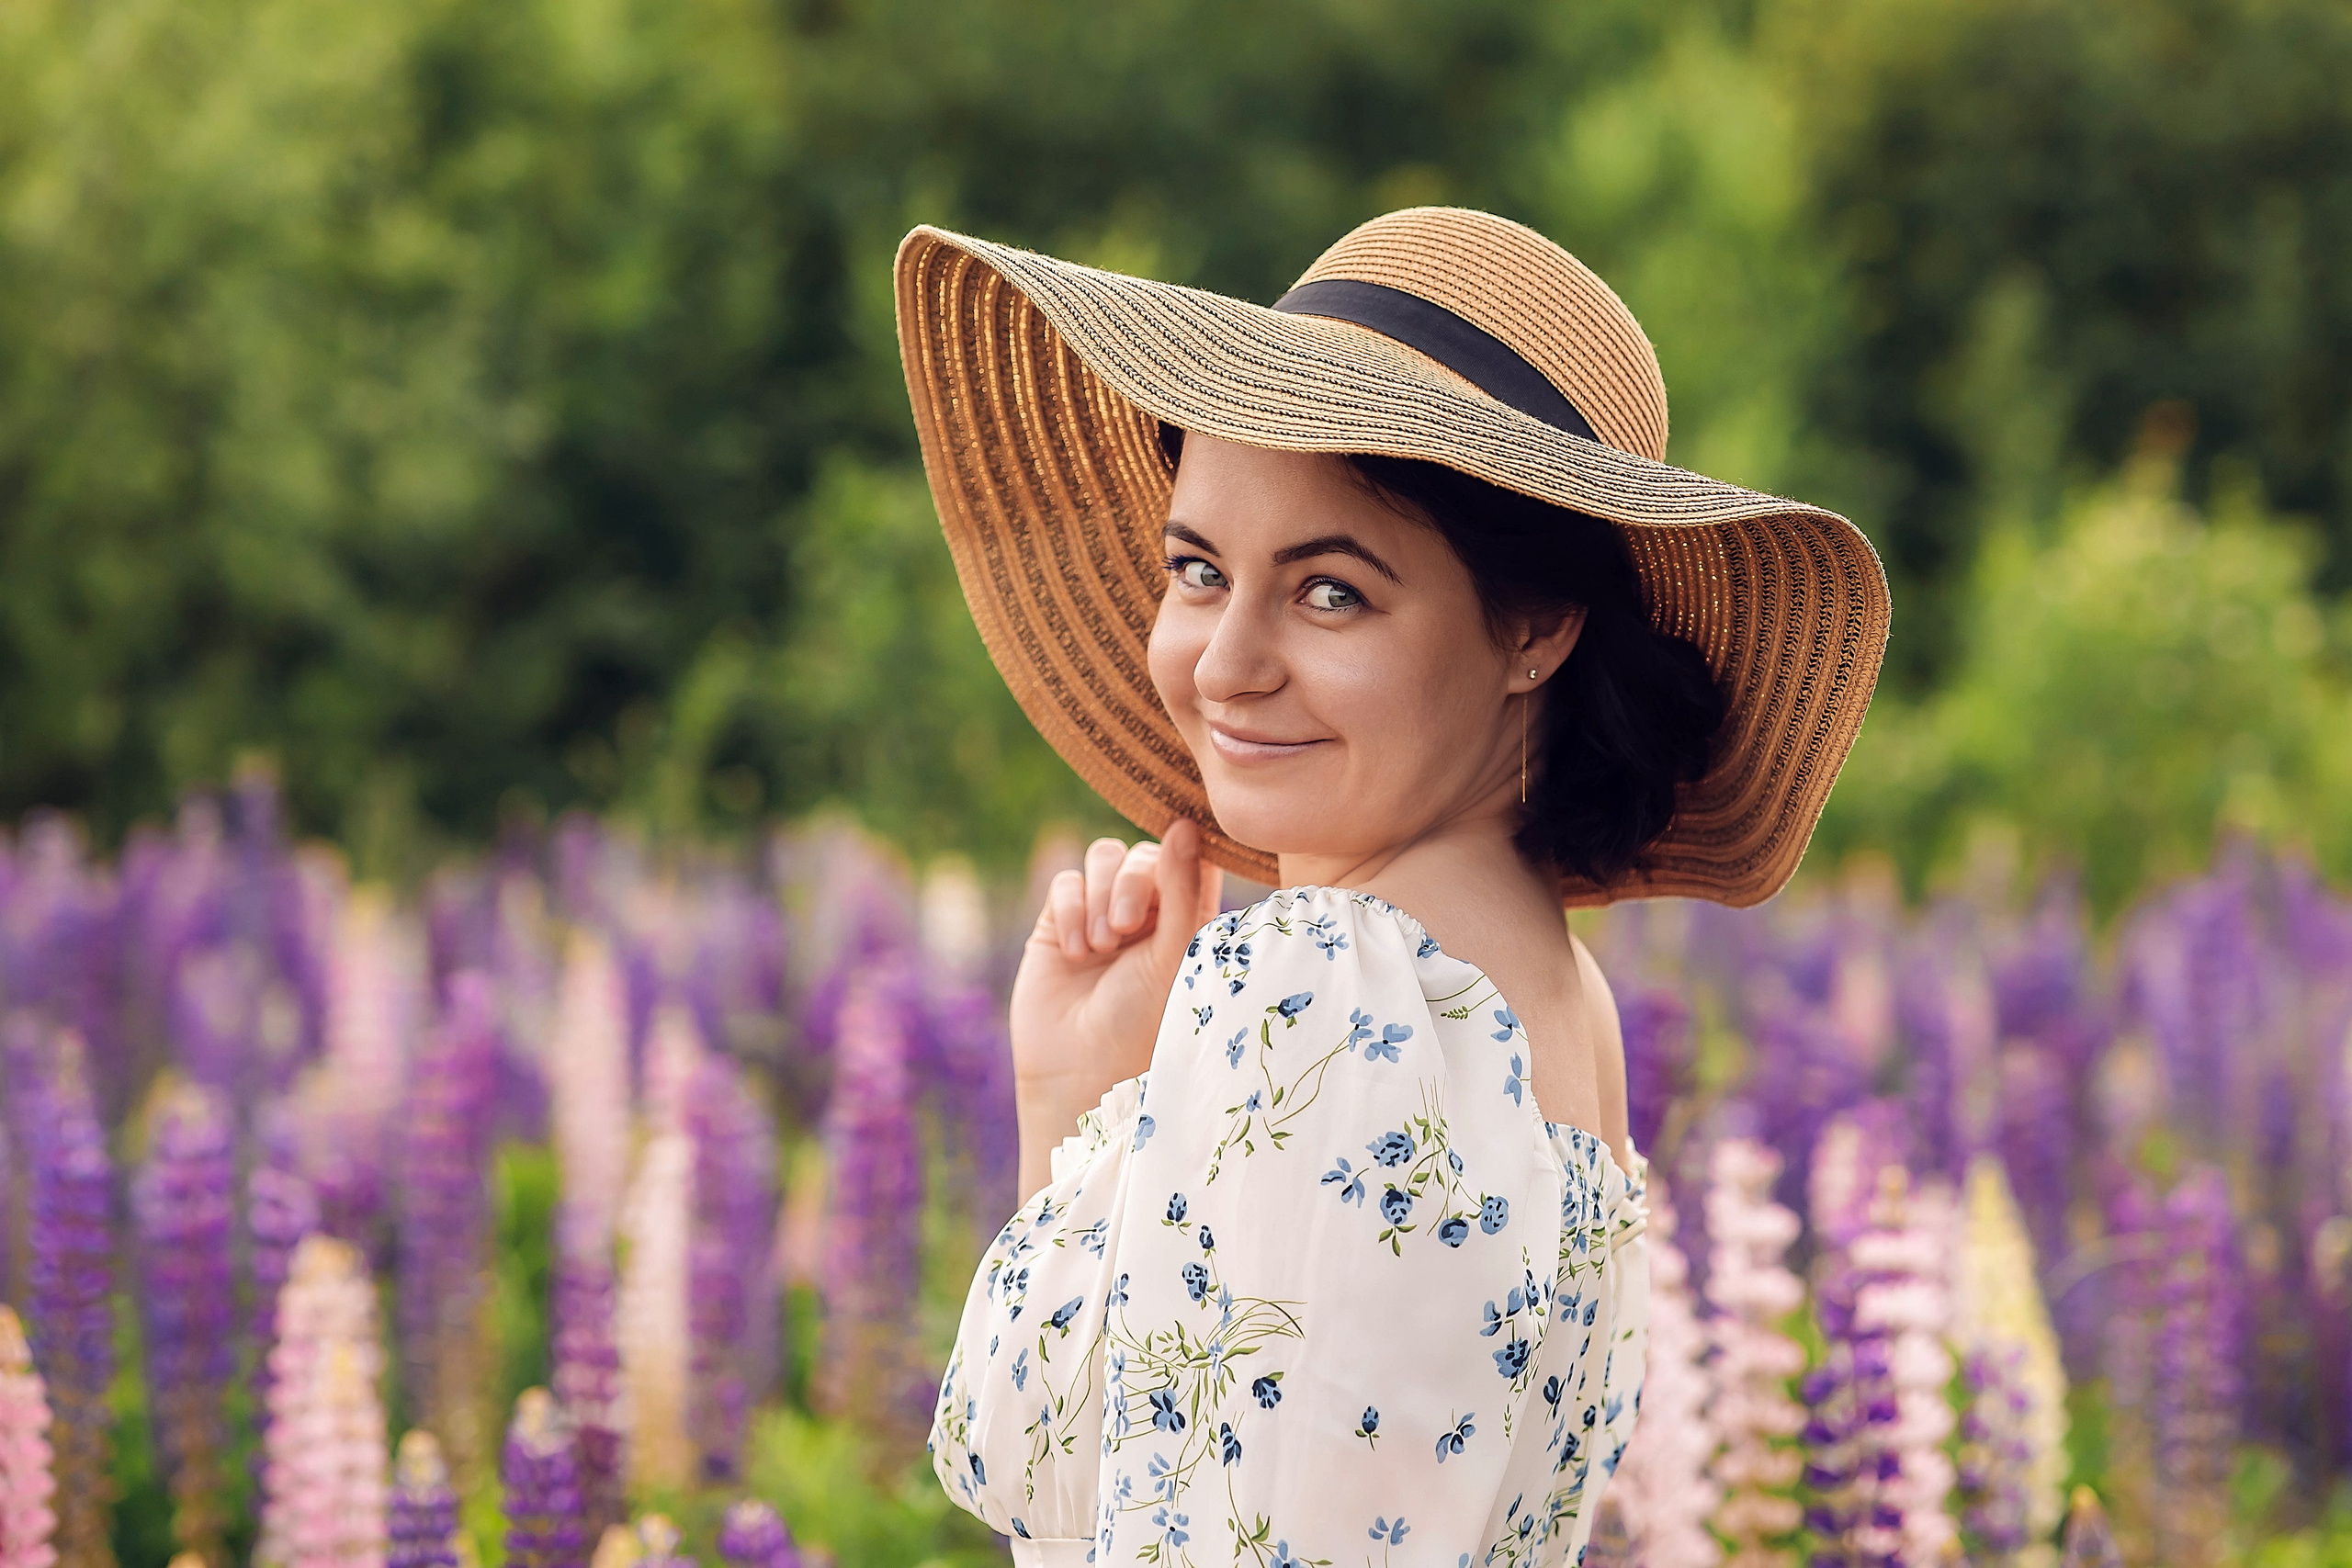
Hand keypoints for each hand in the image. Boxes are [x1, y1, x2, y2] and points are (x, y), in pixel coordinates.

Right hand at [1008, 818, 1222, 1198]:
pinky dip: (1071, 910)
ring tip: (1101, 946)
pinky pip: (1065, 882)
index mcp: (1188, 917)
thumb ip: (1181, 888)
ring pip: (1103, 856)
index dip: (1182, 853)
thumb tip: (1186, 824)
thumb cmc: (1142, 1023)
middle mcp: (1147, 911)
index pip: (1191, 855)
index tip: (1173, 877)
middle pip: (1144, 850)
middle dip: (1132, 882)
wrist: (1080, 1072)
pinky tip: (1075, 954)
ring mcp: (1100, 913)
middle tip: (1124, 930)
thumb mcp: (1173, 953)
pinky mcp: (1059, 923)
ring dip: (1100, 894)